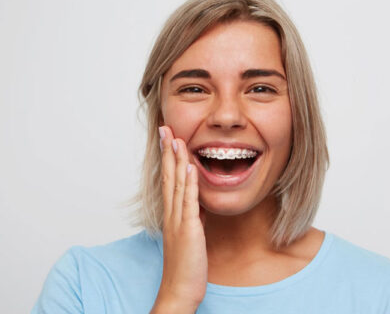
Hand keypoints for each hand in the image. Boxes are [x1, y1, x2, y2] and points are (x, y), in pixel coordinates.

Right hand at [151, 126, 207, 312]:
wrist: (180, 289)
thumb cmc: (185, 265)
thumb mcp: (189, 235)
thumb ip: (191, 217)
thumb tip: (196, 203)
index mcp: (172, 214)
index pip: (168, 180)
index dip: (168, 159)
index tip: (168, 140)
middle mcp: (171, 214)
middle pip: (168, 176)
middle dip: (167, 151)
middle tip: (165, 128)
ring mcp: (178, 220)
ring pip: (176, 184)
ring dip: (176, 160)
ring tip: (175, 138)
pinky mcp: (188, 229)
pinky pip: (188, 202)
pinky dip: (189, 183)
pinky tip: (190, 166)